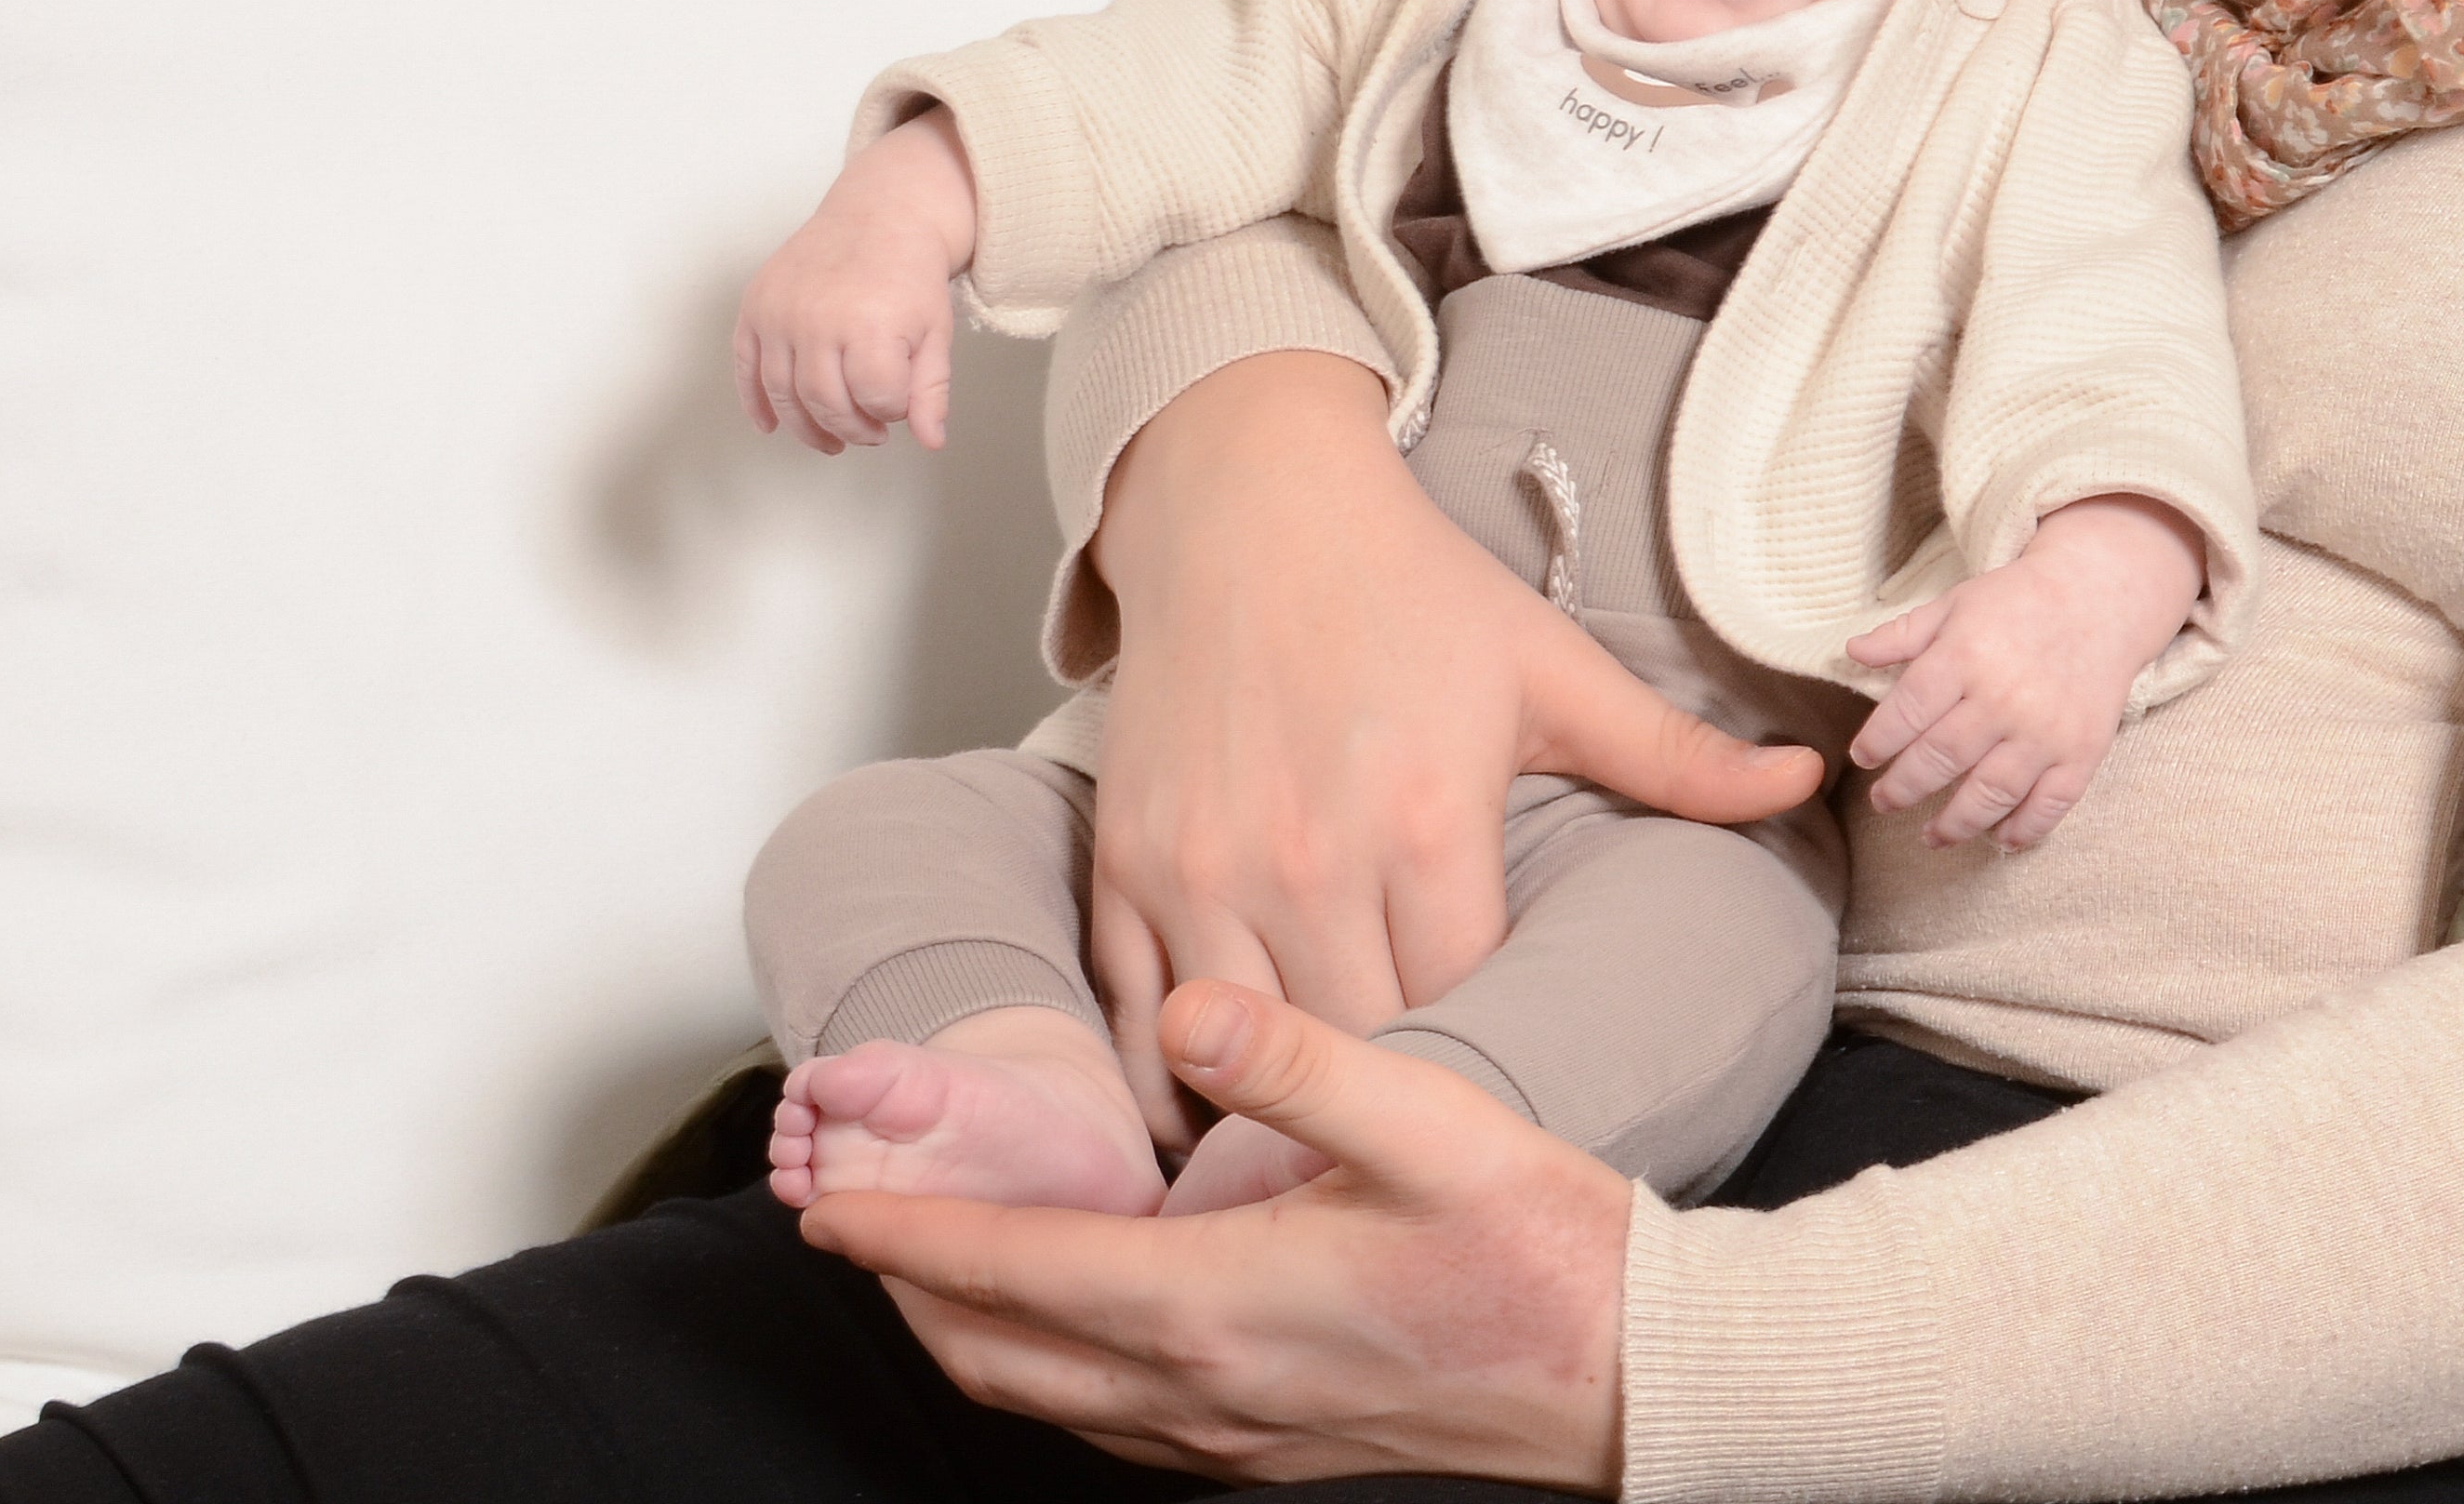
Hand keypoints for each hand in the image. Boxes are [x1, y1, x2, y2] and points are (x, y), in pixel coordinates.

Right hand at [733, 112, 980, 451]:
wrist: (879, 216)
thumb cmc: (909, 275)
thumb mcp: (935, 331)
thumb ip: (931, 390)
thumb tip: (930, 442)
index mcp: (870, 324)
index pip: (876, 399)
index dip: (891, 412)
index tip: (898, 406)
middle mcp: (818, 319)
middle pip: (826, 403)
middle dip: (851, 428)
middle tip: (869, 434)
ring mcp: (780, 313)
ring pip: (783, 393)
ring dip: (806, 428)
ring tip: (831, 440)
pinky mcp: (755, 306)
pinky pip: (745, 366)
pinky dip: (754, 402)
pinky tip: (771, 427)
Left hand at [805, 978, 1627, 1489]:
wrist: (1634, 1377)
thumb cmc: (1542, 1247)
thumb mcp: (1429, 1122)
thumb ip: (1297, 1062)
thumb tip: (1185, 1010)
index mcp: (1216, 1305)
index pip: (1009, 1274)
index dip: (905, 1237)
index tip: (829, 1201)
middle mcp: (1201, 1391)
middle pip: (994, 1356)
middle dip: (907, 1294)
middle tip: (854, 1223)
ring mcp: (1233, 1437)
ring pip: (1044, 1402)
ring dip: (969, 1337)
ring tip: (932, 1268)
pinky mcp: (1271, 1453)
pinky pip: (1110, 1428)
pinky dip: (1048, 1376)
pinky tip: (1069, 1327)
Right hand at [1084, 351, 1827, 1118]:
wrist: (1249, 502)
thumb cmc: (1410, 587)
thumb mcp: (1553, 670)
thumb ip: (1677, 755)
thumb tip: (1815, 779)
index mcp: (1430, 822)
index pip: (1469, 1011)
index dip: (1494, 1058)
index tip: (1513, 1086)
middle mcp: (1311, 860)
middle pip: (1358, 1056)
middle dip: (1391, 1102)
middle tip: (1423, 1144)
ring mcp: (1204, 869)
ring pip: (1239, 1058)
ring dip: (1279, 1107)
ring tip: (1324, 1145)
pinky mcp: (1124, 866)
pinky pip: (1138, 1022)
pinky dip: (1175, 1075)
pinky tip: (1220, 1100)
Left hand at [1843, 491, 2206, 849]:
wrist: (2099, 598)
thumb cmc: (2017, 602)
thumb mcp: (1954, 605)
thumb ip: (1902, 634)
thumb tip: (1850, 652)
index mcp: (1965, 656)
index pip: (1906, 712)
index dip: (1877, 742)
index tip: (1862, 759)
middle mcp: (2004, 698)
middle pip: (1940, 759)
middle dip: (1902, 789)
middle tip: (1883, 801)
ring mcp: (2045, 731)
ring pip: (1990, 795)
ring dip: (1954, 825)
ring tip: (1930, 835)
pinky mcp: (2082, 752)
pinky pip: (2050, 805)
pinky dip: (2022, 830)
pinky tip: (1997, 839)